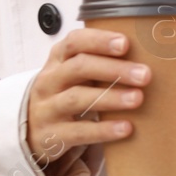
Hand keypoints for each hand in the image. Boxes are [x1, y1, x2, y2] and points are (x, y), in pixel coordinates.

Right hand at [25, 28, 149, 175]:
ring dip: (110, 97)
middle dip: (113, 69)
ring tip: (138, 98)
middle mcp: (49, 81)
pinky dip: (104, 129)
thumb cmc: (63, 94)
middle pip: (79, 68)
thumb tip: (144, 57)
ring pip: (78, 98)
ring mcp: (48, 108)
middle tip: (144, 74)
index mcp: (57, 60)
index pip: (74, 42)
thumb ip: (97, 63)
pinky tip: (126, 127)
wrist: (31, 130)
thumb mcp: (72, 75)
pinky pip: (79, 131)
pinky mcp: (52, 135)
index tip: (125, 43)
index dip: (99, 41)